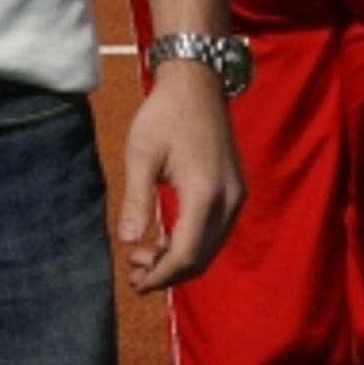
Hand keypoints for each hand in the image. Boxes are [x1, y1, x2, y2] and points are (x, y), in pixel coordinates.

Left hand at [117, 63, 244, 293]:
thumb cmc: (165, 113)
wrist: (197, 82)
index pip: (186, 254)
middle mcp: (228, 201)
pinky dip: (192, 242)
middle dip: (168, 272)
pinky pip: (215, 231)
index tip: (135, 282)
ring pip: (210, 247)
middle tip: (134, 273)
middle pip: (202, 258)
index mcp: (205, 194)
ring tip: (144, 257)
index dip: (161, 275)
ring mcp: (235, 196)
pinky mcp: (234, 190)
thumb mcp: (142, 153)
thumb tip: (128, 241)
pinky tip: (165, 237)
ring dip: (180, 260)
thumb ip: (136, 199)